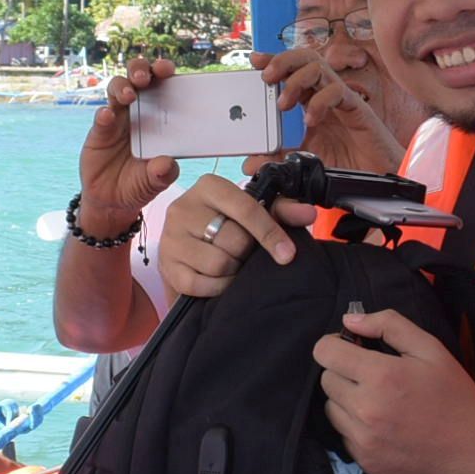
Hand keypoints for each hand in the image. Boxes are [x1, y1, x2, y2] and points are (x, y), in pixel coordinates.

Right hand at [76, 56, 182, 238]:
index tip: (169, 69)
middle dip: (141, 70)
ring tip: (130, 95)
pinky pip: (101, 118)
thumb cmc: (140, 183)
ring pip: (117, 89)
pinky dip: (104, 114)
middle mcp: (138, 111)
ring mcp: (117, 119)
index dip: (164, 73)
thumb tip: (167, 164)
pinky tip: (107, 116)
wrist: (113, 201)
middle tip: (146, 77)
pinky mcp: (99, 132)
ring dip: (123, 87)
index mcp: (159, 115)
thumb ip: (164, 173)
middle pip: (137, 78)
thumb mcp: (156, 182)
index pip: (162, 85)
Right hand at [154, 173, 304, 298]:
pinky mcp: (165, 266)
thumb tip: (309, 214)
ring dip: (232, 271)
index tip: (287, 254)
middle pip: (234, 241)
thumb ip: (282, 210)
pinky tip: (218, 278)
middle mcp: (183, 207)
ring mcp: (170, 238)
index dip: (270, 233)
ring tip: (230, 264)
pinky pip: (201, 284)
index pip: (246, 208)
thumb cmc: (225, 225)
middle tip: (243, 253)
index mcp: (209, 186)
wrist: (188, 247)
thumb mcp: (253, 212)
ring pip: (219, 264)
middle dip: (246, 253)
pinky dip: (217, 287)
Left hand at [254, 47, 402, 173]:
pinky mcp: (357, 108)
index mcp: (312, 101)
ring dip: (296, 80)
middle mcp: (326, 95)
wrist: (375, 179)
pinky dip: (319, 101)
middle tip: (267, 78)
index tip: (254, 60)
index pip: (293, 70)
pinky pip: (337, 90)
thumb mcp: (303, 162)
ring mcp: (342, 99)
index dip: (274, 60)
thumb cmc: (346, 166)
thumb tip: (249, 164)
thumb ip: (278, 160)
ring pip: (319, 67)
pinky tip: (311, 120)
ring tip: (284, 104)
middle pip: (305, 58)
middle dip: (283, 61)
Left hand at [313, 308, 474, 473]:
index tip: (350, 348)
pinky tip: (383, 424)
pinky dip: (355, 426)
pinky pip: (343, 435)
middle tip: (372, 374)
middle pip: (326, 380)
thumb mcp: (430, 348)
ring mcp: (363, 440)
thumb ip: (388, 325)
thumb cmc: (455, 394)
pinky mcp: (365, 461)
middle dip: (343, 371)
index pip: (324, 353)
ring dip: (346, 399)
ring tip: (378, 400)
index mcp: (380, 376)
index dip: (334, 345)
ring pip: (330, 408)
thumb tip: (349, 321)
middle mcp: (365, 410)